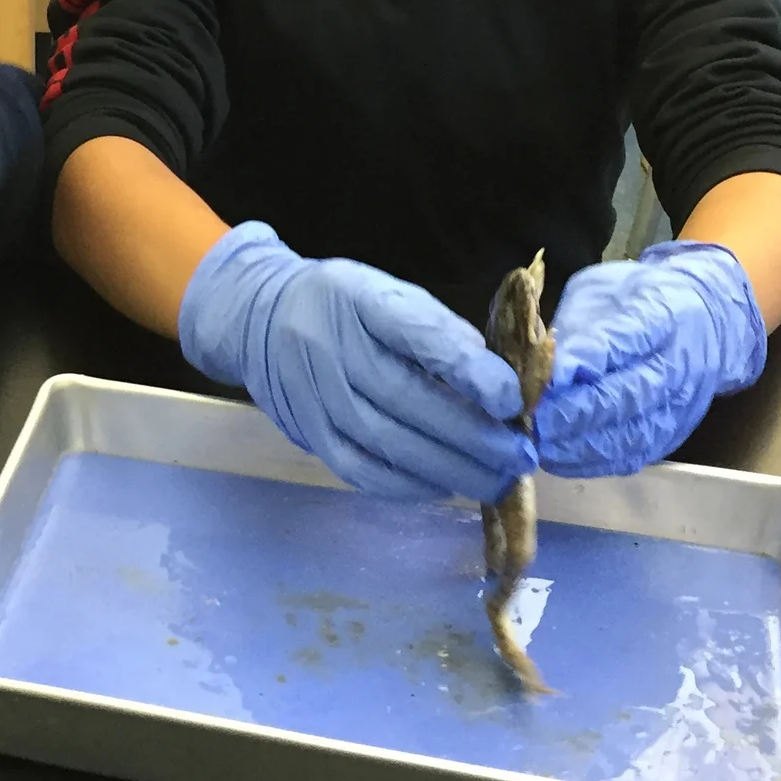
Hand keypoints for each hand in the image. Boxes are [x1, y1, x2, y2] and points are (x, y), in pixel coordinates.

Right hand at [178, 222, 532, 502]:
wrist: (260, 319)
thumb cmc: (345, 306)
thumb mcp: (390, 294)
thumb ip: (440, 332)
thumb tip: (500, 385)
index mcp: (363, 300)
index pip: (419, 334)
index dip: (470, 370)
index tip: (513, 398)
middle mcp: (335, 348)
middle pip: (408, 399)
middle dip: (474, 435)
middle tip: (520, 456)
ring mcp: (318, 397)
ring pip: (389, 444)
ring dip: (450, 468)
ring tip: (496, 479)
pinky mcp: (311, 435)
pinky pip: (363, 471)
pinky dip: (409, 486)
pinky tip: (445, 486)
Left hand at [533, 240, 767, 478]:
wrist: (705, 320)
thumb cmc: (639, 301)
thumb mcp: (603, 293)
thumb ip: (579, 329)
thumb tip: (549, 368)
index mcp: (663, 314)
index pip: (625, 339)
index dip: (584, 360)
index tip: (546, 375)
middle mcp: (678, 364)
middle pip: (629, 396)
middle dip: (575, 412)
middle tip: (533, 419)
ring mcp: (679, 405)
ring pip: (630, 434)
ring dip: (579, 443)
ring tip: (539, 441)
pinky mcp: (671, 434)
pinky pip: (631, 456)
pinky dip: (592, 461)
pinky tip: (558, 456)